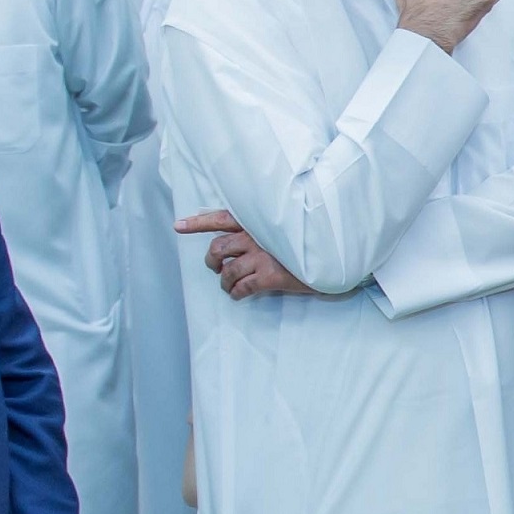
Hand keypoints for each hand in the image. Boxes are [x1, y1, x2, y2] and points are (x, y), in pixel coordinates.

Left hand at [177, 210, 312, 299]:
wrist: (335, 256)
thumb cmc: (310, 241)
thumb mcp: (286, 227)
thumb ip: (264, 228)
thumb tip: (241, 237)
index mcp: (259, 221)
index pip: (221, 218)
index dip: (198, 222)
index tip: (178, 226)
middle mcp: (257, 236)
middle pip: (218, 247)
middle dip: (211, 260)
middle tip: (215, 267)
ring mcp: (263, 256)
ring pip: (228, 271)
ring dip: (223, 281)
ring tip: (228, 285)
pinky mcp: (271, 276)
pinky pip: (242, 288)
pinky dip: (236, 293)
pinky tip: (238, 295)